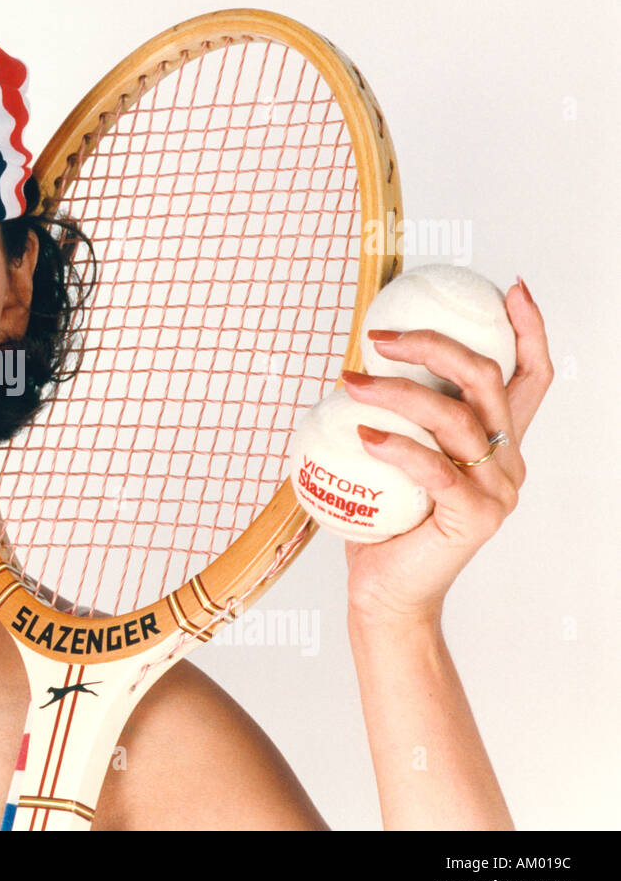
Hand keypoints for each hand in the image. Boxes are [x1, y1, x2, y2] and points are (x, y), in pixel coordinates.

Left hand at [339, 279, 552, 624]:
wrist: (388, 593)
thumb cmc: (384, 524)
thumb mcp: (394, 459)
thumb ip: (395, 419)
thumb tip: (354, 365)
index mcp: (498, 441)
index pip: (530, 375)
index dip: (528, 328)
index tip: (507, 287)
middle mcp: (508, 459)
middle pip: (485, 378)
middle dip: (434, 344)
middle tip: (378, 337)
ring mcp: (497, 489)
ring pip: (454, 416)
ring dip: (397, 391)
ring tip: (350, 381)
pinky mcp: (474, 516)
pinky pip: (434, 468)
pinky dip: (396, 446)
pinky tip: (362, 434)